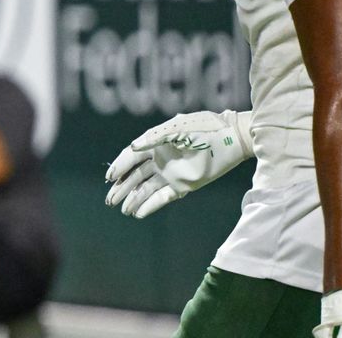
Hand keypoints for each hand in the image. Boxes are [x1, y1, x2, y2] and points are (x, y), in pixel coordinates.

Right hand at [104, 110, 252, 217]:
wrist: (231, 139)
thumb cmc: (204, 128)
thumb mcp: (177, 128)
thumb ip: (154, 137)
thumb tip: (132, 148)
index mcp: (155, 144)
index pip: (131, 157)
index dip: (119, 167)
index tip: (109, 178)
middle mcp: (160, 160)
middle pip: (135, 176)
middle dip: (122, 188)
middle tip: (110, 201)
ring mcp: (171, 174)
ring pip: (146, 189)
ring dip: (134, 198)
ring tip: (122, 209)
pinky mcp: (183, 186)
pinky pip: (163, 198)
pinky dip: (150, 205)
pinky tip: (138, 213)